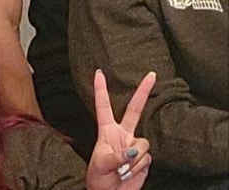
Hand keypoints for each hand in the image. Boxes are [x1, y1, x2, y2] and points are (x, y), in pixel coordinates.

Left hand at [86, 70, 153, 189]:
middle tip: (152, 75)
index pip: (103, 106)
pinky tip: (129, 172)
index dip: (101, 90)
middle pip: (134, 110)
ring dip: (133, 159)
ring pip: (143, 144)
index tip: (98, 72)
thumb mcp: (101, 165)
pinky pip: (146, 158)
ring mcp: (135, 146)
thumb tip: (133, 150)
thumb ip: (116, 156)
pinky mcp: (144, 158)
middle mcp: (122, 135)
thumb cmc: (99, 178)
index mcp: (106, 131)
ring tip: (121, 169)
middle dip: (143, 92)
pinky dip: (137, 168)